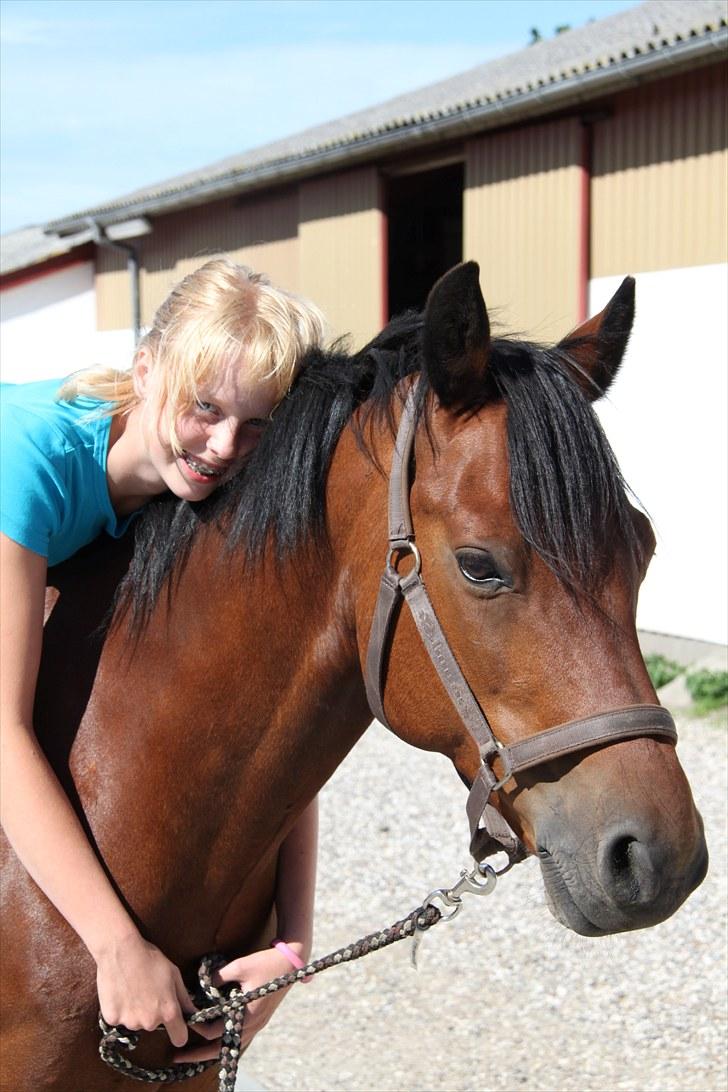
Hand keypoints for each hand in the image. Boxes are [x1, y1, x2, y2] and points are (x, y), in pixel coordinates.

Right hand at [96, 931, 201, 1048]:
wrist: (120, 950)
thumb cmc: (150, 959)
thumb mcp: (174, 974)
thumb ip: (184, 998)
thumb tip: (193, 1013)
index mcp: (168, 1011)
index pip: (179, 1038)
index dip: (179, 1032)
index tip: (175, 1026)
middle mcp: (150, 1022)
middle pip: (154, 1025)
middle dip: (152, 1013)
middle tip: (147, 991)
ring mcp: (130, 1022)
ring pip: (136, 1022)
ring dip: (135, 1011)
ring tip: (132, 988)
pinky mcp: (112, 1020)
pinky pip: (119, 1019)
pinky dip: (119, 1010)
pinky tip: (119, 991)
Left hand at [172, 946, 304, 1062]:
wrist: (291, 962)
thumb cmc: (265, 963)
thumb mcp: (239, 966)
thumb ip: (218, 977)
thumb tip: (201, 985)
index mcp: (247, 1014)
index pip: (215, 1031)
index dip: (198, 1027)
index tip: (185, 1019)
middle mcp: (253, 1025)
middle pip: (221, 1049)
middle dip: (198, 1055)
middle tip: (178, 1057)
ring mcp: (257, 1025)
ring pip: (231, 1047)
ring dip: (211, 1052)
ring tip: (192, 1055)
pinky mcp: (259, 1020)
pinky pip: (239, 1038)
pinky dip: (224, 1042)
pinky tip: (213, 1041)